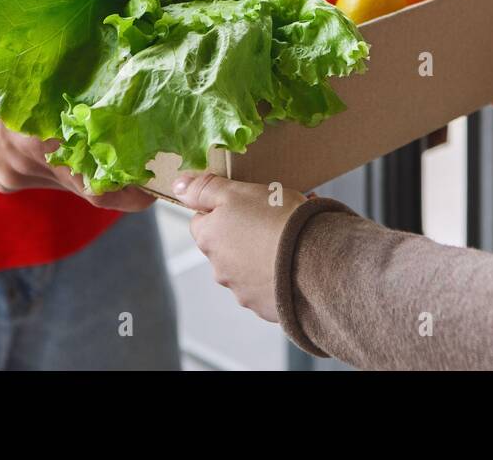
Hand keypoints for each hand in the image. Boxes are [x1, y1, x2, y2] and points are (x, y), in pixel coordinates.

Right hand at [0, 19, 151, 210]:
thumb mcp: (34, 54)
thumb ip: (78, 74)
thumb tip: (135, 71)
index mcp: (35, 136)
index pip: (97, 180)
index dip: (132, 185)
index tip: (158, 179)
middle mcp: (25, 162)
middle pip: (90, 189)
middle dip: (123, 182)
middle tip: (154, 169)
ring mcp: (13, 175)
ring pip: (70, 183)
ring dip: (94, 171)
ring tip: (122, 148)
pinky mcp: (4, 179)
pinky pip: (48, 177)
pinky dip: (66, 164)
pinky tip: (73, 140)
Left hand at [174, 173, 304, 321]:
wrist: (315, 261)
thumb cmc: (277, 221)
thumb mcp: (238, 192)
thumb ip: (204, 189)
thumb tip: (178, 186)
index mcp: (209, 238)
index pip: (201, 220)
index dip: (221, 208)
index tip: (244, 204)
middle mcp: (219, 269)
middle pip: (224, 244)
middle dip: (242, 232)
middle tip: (271, 218)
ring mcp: (242, 291)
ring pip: (246, 266)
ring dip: (260, 254)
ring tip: (289, 240)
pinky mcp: (265, 306)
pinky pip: (267, 286)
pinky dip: (276, 274)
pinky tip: (295, 261)